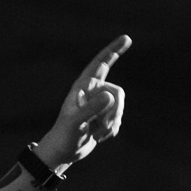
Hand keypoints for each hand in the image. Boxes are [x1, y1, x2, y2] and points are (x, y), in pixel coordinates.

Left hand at [35, 34, 129, 169]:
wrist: (63, 152)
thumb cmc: (64, 135)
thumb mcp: (76, 123)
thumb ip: (92, 108)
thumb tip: (110, 95)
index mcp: (83, 86)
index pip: (101, 63)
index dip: (114, 50)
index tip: (126, 38)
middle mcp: (93, 91)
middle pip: (118, 93)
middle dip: (114, 111)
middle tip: (100, 126)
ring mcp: (100, 104)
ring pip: (120, 107)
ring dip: (111, 123)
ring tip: (96, 133)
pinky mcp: (104, 116)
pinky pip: (119, 119)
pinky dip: (111, 130)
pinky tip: (98, 137)